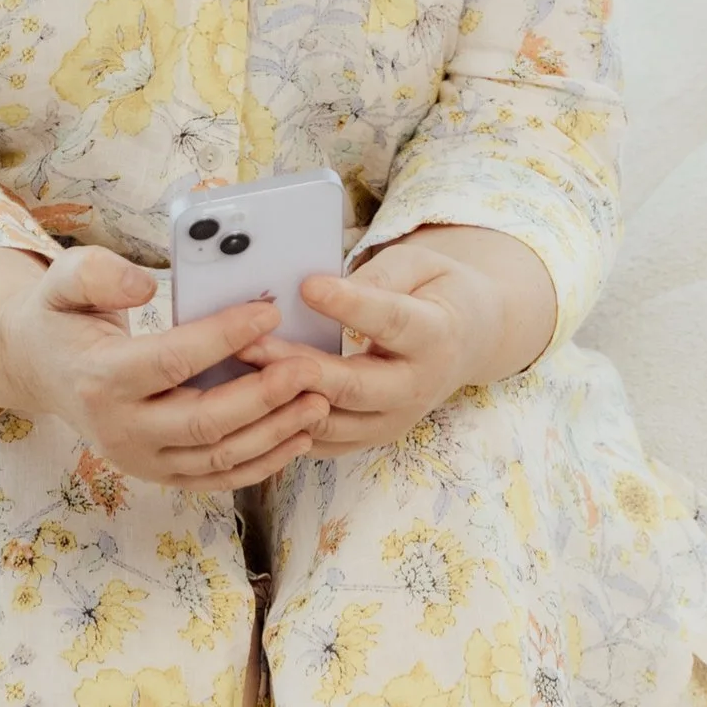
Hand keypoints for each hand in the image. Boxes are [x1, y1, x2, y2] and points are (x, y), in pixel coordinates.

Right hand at [0, 242, 331, 491]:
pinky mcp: (160, 473)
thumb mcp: (63, 280)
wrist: (42, 368)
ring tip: (319, 401)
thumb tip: (145, 283)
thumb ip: (97, 273)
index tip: (269, 311)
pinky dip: (262, 463)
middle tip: (312, 369)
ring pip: (218, 458)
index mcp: (100, 379)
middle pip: (204, 422)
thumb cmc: (63, 317)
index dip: (223, 337)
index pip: (172, 362)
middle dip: (264, 396)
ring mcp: (141, 460)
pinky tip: (299, 437)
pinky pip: (218, 478)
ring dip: (274, 433)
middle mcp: (120, 430)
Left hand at [249, 226, 552, 452]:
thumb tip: (319, 290)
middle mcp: (416, 388)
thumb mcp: (420, 265)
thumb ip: (377, 276)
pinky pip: (320, 441)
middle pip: (353, 386)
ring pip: (330, 421)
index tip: (308, 285)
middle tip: (249, 343)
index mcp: (436, 337)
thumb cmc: (434, 291)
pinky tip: (249, 397)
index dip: (351, 306)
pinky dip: (284, 424)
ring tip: (239, 366)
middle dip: (298, 367)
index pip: (391, 322)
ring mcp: (392, 421)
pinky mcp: (369, 438)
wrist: (466, 341)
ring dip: (281, 399)